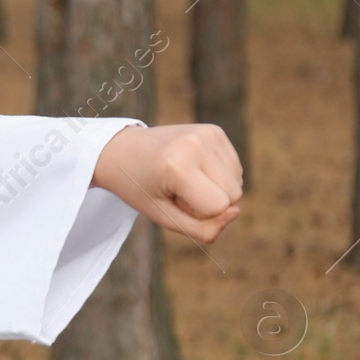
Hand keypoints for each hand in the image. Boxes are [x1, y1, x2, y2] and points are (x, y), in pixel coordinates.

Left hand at [92, 123, 242, 243]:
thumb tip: (236, 211)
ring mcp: (207, 133)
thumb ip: (202, 230)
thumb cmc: (141, 188)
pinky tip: (193, 168)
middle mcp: (196, 143)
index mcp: (177, 165)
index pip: (218, 207)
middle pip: (234, 195)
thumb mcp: (163, 217)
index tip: (172, 198)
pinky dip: (219, 175)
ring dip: (216, 189)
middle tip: (177, 190)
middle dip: (210, 202)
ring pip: (237, 182)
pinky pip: (235, 168)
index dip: (198, 212)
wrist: (122, 150)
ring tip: (183, 178)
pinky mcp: (214, 130)